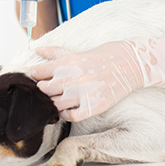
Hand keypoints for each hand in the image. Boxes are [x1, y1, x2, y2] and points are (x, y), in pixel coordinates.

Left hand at [30, 35, 164, 121]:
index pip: (38, 72)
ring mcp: (83, 93)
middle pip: (44, 90)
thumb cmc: (103, 56)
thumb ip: (55, 53)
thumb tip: (36, 49)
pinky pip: (71, 116)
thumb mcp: (77, 52)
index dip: (34, 77)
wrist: (129, 63)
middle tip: (47, 91)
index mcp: (67, 62)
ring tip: (58, 100)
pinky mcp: (93, 106)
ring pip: (55, 104)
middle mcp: (72, 78)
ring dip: (54, 103)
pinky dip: (66, 114)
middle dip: (43, 90)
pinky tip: (68, 108)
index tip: (37, 79)